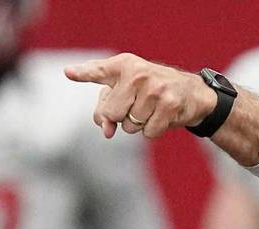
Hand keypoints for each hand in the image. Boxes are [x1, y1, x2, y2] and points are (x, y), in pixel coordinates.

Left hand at [65, 53, 217, 139]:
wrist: (191, 93)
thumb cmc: (150, 92)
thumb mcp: (125, 93)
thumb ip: (105, 110)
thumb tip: (106, 131)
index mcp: (123, 65)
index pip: (99, 71)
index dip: (82, 73)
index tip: (68, 72)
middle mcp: (137, 73)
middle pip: (111, 113)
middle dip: (121, 117)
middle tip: (137, 105)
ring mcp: (154, 88)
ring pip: (129, 126)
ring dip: (139, 124)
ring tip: (151, 109)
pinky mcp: (169, 104)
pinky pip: (148, 133)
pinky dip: (153, 130)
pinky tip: (162, 116)